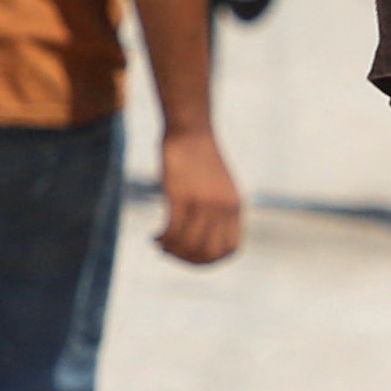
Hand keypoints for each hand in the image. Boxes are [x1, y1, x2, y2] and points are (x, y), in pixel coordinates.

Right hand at [156, 127, 243, 264]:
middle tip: (171, 253)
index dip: (210, 261)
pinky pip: (172, 230)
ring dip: (171, 251)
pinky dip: (162, 239)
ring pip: (188, 244)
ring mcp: (202, 202)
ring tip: (160, 246)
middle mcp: (222, 207)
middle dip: (187, 260)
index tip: (191, 257)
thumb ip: (218, 211)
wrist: (191, 129)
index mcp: (236, 207)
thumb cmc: (201, 158)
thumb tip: (204, 238)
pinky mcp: (180, 195)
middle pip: (207, 252)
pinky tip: (154, 236)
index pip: (229, 250)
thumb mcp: (219, 186)